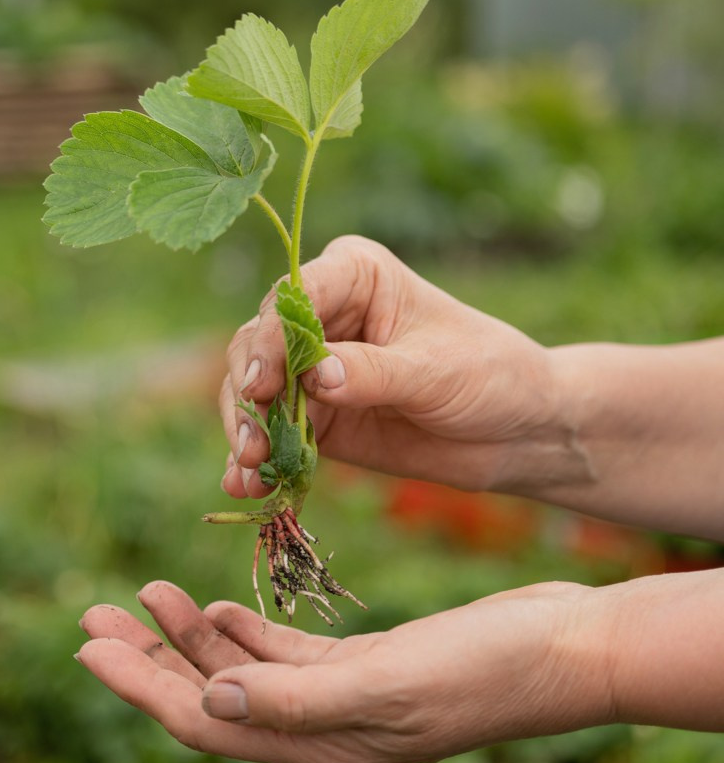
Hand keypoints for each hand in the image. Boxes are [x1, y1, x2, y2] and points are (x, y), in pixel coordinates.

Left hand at [78, 578, 612, 762]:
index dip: (139, 686)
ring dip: (188, 635)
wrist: (559, 649)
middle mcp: (316, 733)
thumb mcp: (384, 684)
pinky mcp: (362, 665)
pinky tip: (214, 608)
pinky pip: (281, 657)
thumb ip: (293, 699)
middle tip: (90, 615)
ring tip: (141, 595)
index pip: (201, 722)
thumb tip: (205, 704)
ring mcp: (338, 700)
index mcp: (315, 748)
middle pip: (205, 699)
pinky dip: (241, 633)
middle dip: (145, 659)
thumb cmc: (480, 670)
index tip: (87, 648)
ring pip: (238, 672)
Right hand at [220, 234, 582, 502]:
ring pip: (253, 389)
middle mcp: (323, 314)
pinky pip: (272, 433)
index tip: (262, 384)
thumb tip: (314, 378)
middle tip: (252, 441)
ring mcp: (312, 368)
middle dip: (247, 391)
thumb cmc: (488, 375)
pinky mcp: (315, 416)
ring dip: (244, 429)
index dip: (270, 338)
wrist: (517, 431)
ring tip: (248, 471)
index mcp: (354, 275)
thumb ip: (374, 373)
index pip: (294, 297)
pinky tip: (244, 487)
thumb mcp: (436, 372)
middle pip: (258, 342)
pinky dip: (254, 460)